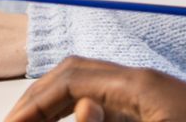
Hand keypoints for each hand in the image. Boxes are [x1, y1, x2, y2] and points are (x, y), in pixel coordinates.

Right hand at [8, 57, 185, 121]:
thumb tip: (77, 108)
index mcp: (136, 85)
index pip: (67, 79)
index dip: (32, 104)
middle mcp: (138, 80)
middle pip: (71, 74)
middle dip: (36, 101)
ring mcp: (146, 91)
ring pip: (84, 85)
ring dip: (54, 105)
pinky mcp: (153, 106)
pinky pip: (104, 99)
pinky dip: (78, 111)